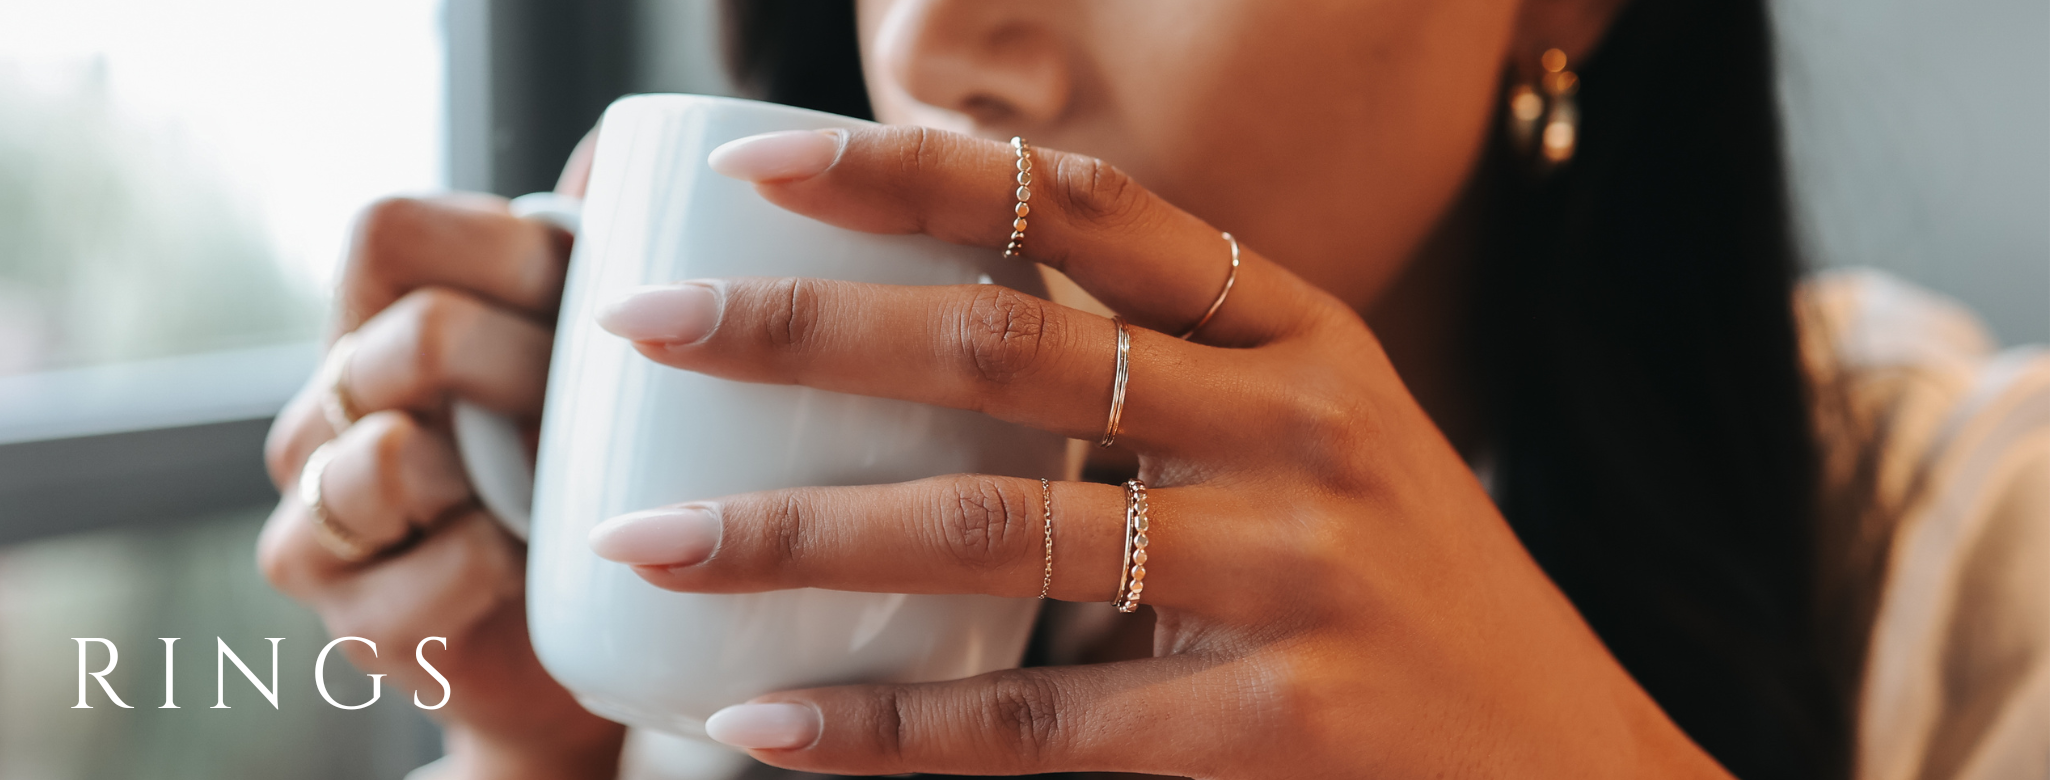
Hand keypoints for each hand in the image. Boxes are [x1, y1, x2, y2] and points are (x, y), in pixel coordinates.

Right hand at [258, 181, 622, 775]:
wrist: (584, 639)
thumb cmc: (583, 472)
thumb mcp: (588, 357)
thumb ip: (589, 255)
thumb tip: (629, 148)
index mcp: (377, 323)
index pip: (390, 230)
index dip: (504, 249)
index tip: (583, 294)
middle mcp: (327, 408)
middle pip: (414, 335)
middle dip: (530, 366)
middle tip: (580, 411)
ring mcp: (322, 514)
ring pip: (392, 451)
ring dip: (503, 470)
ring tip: (544, 493)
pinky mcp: (351, 615)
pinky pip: (430, 564)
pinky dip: (500, 564)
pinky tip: (530, 566)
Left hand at [584, 127, 1734, 778]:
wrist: (1581, 765)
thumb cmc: (1412, 592)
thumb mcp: (1328, 440)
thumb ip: (1177, 383)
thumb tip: (943, 347)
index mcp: (1305, 334)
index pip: (1088, 207)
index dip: (915, 171)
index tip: (762, 159)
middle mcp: (1303, 428)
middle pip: (1011, 344)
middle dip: (806, 329)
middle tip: (650, 327)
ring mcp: (1298, 574)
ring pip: (998, 530)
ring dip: (801, 534)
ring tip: (653, 543)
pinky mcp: (1281, 726)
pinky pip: (1038, 727)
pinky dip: (892, 726)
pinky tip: (774, 718)